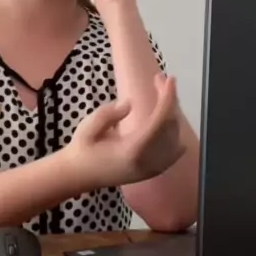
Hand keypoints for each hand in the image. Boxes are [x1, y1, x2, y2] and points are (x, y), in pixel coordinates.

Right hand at [66, 73, 184, 187]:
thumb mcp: (87, 128)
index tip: (169, 79)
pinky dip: (176, 132)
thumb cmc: (82, 151)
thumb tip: (130, 104)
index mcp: (132, 151)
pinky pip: (173, 151)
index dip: (167, 99)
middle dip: (169, 100)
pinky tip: (172, 118)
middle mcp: (147, 161)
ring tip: (162, 93)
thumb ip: (107, 114)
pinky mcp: (152, 170)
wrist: (80, 176)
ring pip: (175, 136)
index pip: (159, 122)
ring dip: (172, 113)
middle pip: (170, 127)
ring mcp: (152, 169)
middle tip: (160, 79)